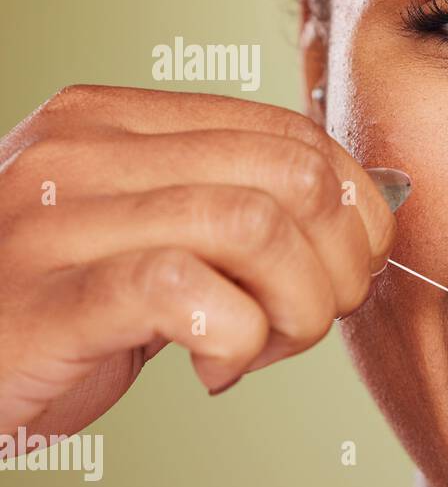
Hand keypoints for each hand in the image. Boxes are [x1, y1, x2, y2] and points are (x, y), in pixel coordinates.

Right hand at [0, 85, 399, 442]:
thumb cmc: (54, 310)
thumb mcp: (145, 235)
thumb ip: (229, 208)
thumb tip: (364, 209)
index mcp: (115, 120)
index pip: (292, 133)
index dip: (355, 206)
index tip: (351, 266)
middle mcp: (81, 150)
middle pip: (293, 177)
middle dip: (339, 262)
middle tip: (311, 316)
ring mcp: (54, 218)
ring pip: (256, 227)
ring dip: (297, 306)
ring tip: (264, 344)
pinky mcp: (45, 298)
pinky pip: (187, 291)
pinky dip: (237, 337)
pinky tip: (213, 366)